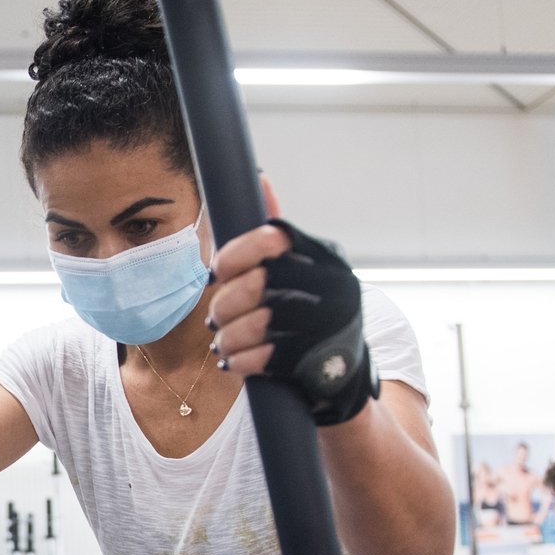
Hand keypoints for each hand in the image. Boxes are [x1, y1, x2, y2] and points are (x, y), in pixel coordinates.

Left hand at [205, 179, 375, 425]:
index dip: (234, 254)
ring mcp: (330, 325)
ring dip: (227, 337)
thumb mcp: (301, 269)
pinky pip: (263, 358)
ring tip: (221, 342)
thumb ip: (275, 236)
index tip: (216, 271)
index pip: (271, 238)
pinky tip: (232, 361)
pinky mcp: (319, 360)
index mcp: (325, 257)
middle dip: (224, 304)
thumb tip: (258, 177)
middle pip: (257, 284)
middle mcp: (335, 286)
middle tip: (213, 318)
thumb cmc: (307, 314)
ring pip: (257, 323)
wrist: (341, 376)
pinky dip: (239, 361)